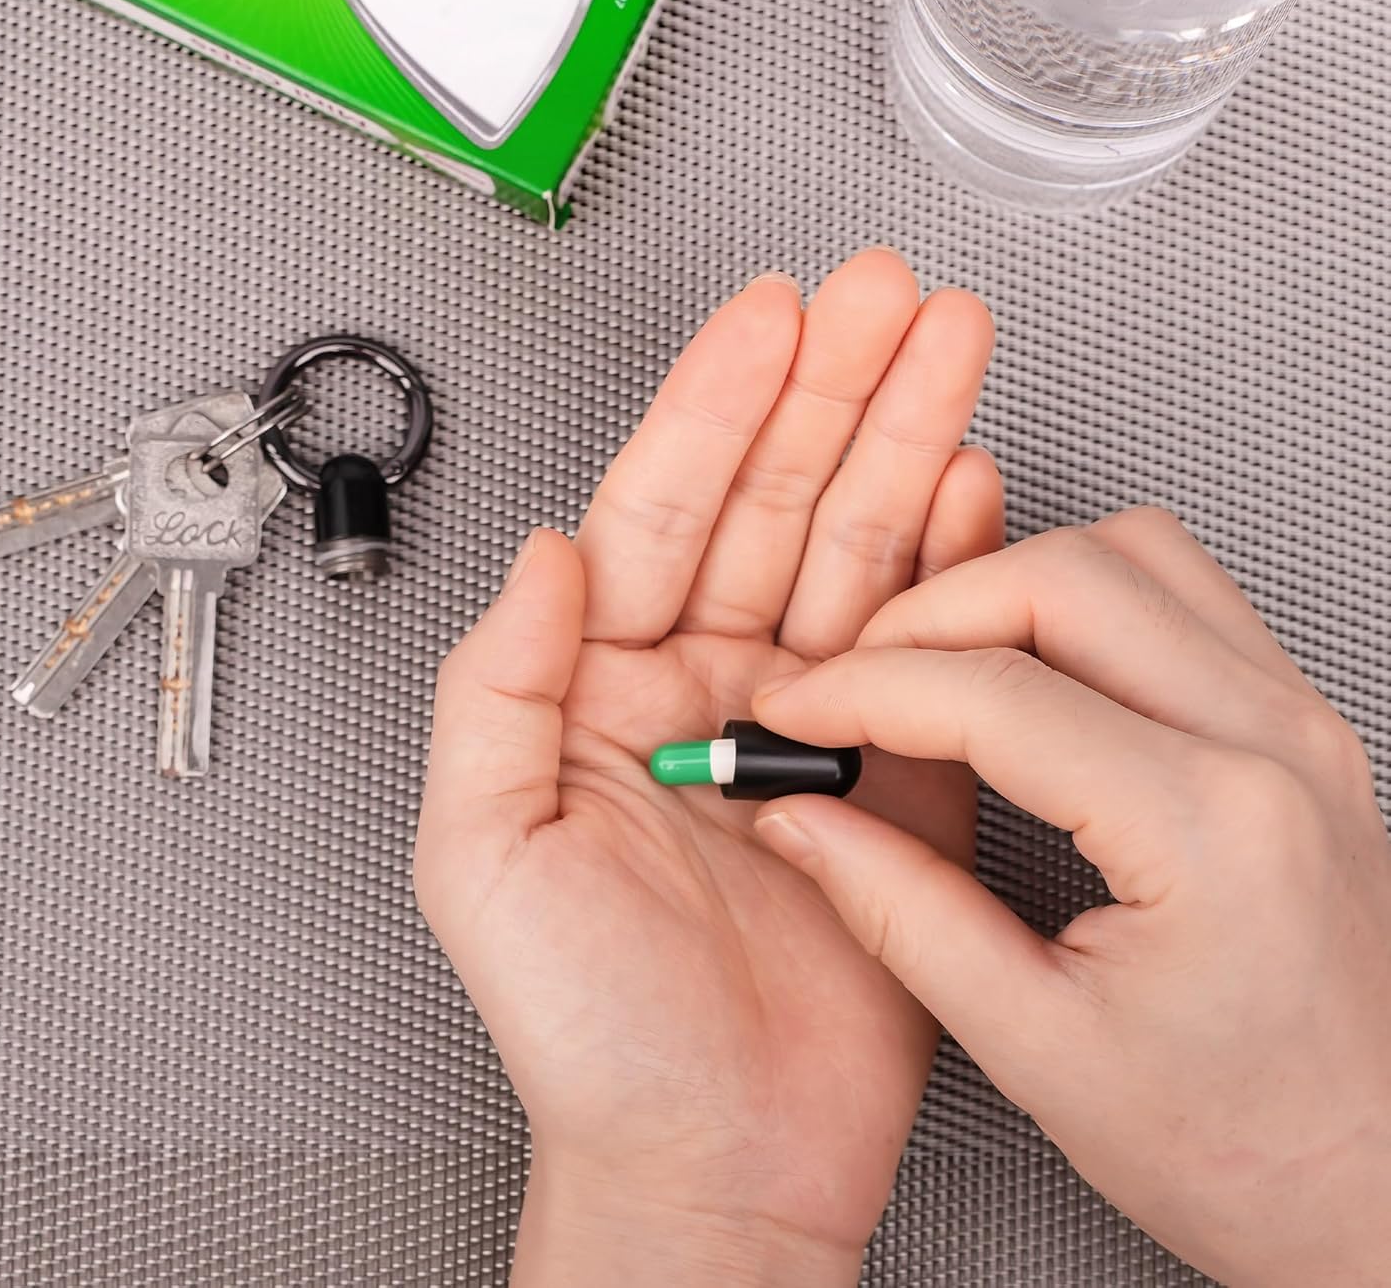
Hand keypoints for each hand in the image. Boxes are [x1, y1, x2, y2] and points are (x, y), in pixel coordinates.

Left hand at [416, 250, 1000, 1286]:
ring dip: (904, 441)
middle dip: (832, 387)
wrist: (712, 1160)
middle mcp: (703, 684)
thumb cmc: (588, 1029)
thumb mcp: (482, 852)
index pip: (664, 507)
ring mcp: (803, 718)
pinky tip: (969, 479)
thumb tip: (542, 551)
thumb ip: (496, 685)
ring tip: (947, 346)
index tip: (767, 316)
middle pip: (775, 501)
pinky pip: (926, 641)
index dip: (717, 402)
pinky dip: (954, 555)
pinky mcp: (890, 771)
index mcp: (604, 685)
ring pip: (858, 548)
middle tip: (884, 292)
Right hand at [750, 510, 1390, 1287]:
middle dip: (927, 614)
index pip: (993, 693)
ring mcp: (1297, 722)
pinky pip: (1181, 590)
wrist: (1387, 1185)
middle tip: (853, 680)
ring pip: (1131, 553)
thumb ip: (900, 912)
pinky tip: (1027, 664)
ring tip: (933, 661)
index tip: (794, 713)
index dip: (862, 688)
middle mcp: (1270, 745)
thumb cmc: (1248, 1146)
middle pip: (1063, 578)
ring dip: (1010, 584)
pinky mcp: (1298, 724)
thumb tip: (803, 821)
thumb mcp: (1039, 1047)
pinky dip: (1080, 596)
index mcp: (1208, 830)